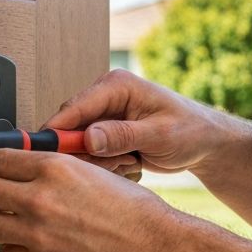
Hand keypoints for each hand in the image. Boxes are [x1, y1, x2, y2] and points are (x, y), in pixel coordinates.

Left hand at [0, 148, 181, 251]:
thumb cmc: (133, 211)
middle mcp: (41, 198)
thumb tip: (25, 167)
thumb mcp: (94, 171)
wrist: (155, 247)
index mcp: (54, 167)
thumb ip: (55, 169)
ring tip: (9, 222)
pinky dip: (14, 250)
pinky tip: (31, 244)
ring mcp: (38, 234)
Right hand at [43, 69, 236, 174]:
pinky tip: (132, 163)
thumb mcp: (160, 135)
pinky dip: (109, 165)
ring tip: (133, 161)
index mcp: (117, 85)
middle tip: (121, 161)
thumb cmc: (191, 130)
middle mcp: (106, 97)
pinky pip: (91, 155)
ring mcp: (105, 117)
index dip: (57, 131)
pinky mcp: (106, 134)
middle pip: (71, 128)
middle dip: (90, 153)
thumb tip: (89, 137)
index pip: (74, 106)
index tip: (45, 152)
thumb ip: (123, 135)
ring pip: (80, 146)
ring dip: (103, 161)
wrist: (206, 143)